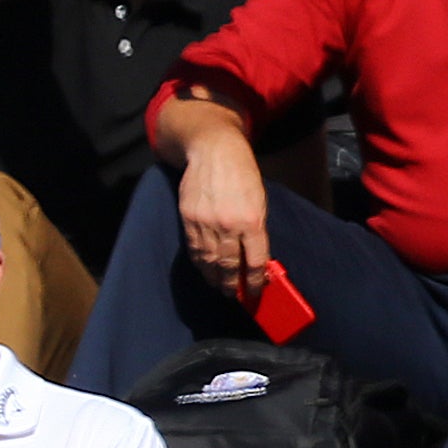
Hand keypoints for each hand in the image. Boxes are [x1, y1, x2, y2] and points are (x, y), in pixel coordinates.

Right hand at [178, 131, 270, 298]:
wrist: (214, 152)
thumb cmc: (242, 175)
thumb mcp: (259, 200)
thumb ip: (256, 228)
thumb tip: (254, 255)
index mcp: (252, 220)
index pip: (255, 260)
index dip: (255, 280)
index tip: (256, 292)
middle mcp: (228, 225)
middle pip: (230, 265)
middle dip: (232, 284)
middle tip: (234, 296)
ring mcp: (205, 223)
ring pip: (209, 260)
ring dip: (214, 277)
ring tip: (219, 288)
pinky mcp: (188, 219)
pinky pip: (194, 248)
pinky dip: (200, 262)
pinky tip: (204, 269)